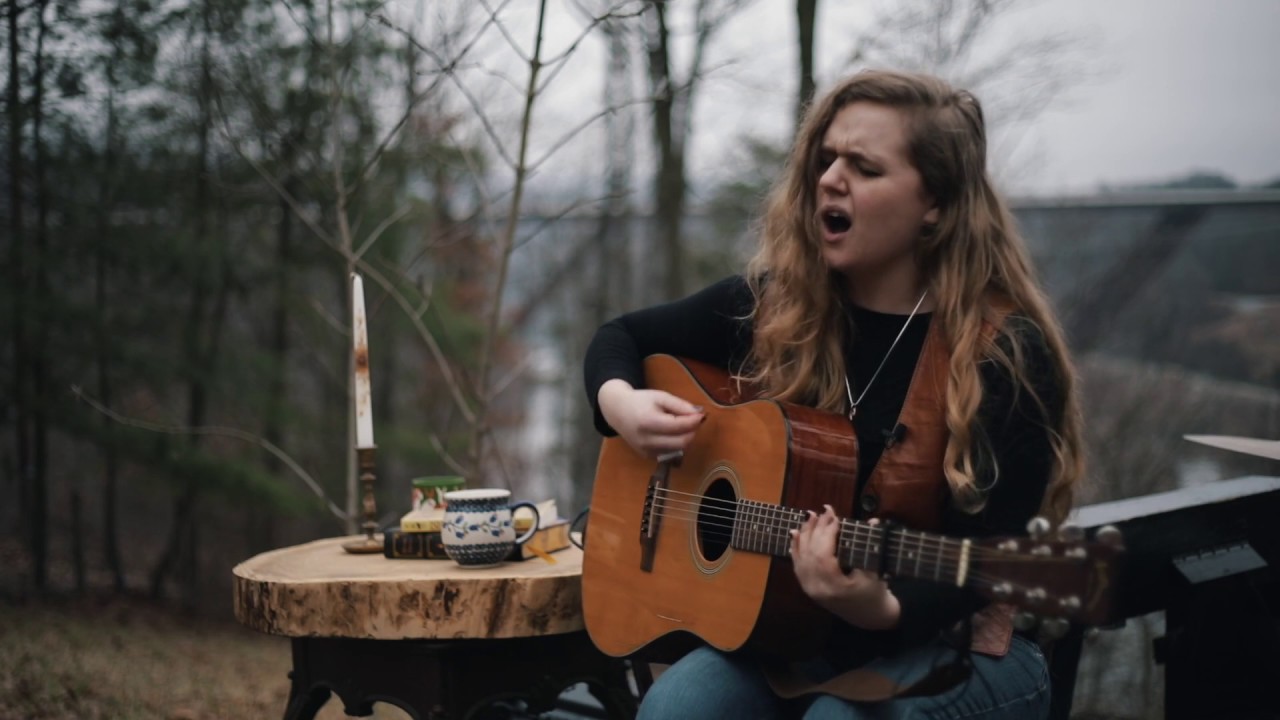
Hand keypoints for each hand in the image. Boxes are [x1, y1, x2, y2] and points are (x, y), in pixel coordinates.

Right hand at [597, 379, 705, 457]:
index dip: (694, 421)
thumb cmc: (640, 401)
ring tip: (682, 425)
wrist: (617, 411)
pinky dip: (675, 444)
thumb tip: (699, 414)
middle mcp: (646, 440)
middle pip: (681, 442)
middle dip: (692, 431)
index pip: (679, 426)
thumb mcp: (660, 396)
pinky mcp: (646, 456)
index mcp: (648, 422)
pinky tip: (671, 433)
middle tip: (695, 420)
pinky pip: (669, 453)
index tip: (702, 414)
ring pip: (677, 450)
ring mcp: (645, 451)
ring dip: (685, 438)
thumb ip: (680, 405)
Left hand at [791, 506, 900, 629]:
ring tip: (810, 516)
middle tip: (824, 511)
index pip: (824, 556)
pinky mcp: (807, 588)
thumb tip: (873, 520)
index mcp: (835, 587)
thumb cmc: (874, 593)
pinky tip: (795, 533)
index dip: (827, 534)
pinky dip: (795, 547)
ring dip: (804, 534)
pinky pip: (797, 565)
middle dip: (817, 529)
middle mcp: (818, 589)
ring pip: (801, 558)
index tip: (835, 517)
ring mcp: (810, 589)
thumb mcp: (876, 571)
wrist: (868, 617)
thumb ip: (870, 546)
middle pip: (811, 554)